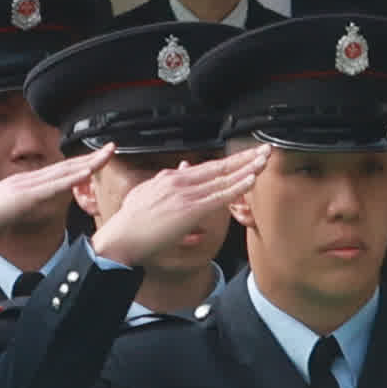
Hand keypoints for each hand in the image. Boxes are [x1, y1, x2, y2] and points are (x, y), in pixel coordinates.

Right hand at [0, 149, 104, 250]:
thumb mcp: (5, 216)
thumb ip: (19, 212)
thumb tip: (25, 214)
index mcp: (23, 185)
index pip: (56, 174)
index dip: (78, 165)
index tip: (96, 159)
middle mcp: (26, 180)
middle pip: (64, 167)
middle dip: (90, 158)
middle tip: (112, 147)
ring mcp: (25, 186)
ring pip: (62, 172)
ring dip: (87, 163)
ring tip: (107, 153)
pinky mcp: (23, 197)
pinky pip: (52, 186)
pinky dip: (71, 178)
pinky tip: (86, 173)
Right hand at [91, 148, 261, 270]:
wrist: (121, 237)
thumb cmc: (133, 223)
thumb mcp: (149, 194)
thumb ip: (168, 181)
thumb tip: (184, 168)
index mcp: (171, 177)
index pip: (208, 167)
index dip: (230, 161)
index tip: (247, 156)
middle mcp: (180, 180)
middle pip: (219, 167)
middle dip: (244, 158)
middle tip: (265, 149)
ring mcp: (185, 194)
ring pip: (222, 179)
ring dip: (246, 169)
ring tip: (264, 160)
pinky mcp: (189, 209)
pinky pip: (219, 196)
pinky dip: (237, 187)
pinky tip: (251, 180)